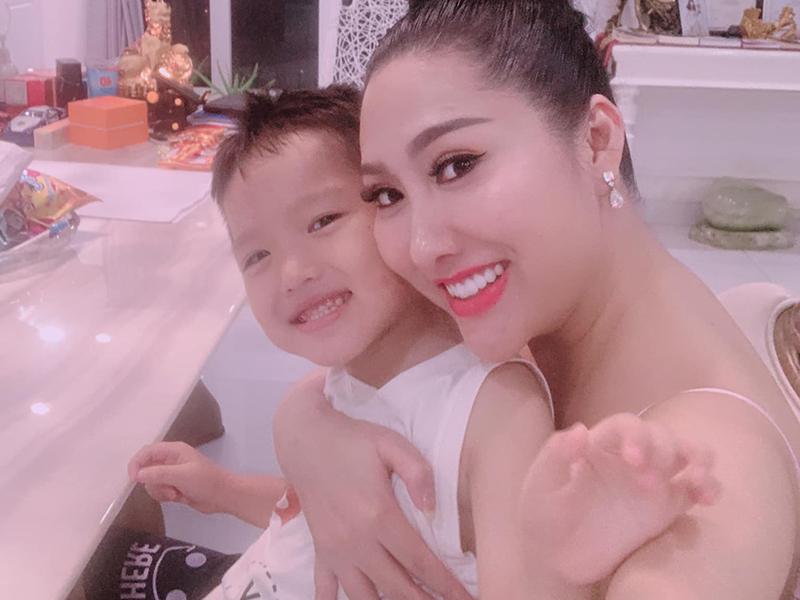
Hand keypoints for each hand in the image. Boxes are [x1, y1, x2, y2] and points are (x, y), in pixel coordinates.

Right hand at [128, 441, 229, 514]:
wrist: (224, 496)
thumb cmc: (205, 481)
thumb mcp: (181, 475)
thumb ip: (158, 474)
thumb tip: (137, 475)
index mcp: (174, 451)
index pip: (147, 452)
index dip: (137, 463)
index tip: (134, 479)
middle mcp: (171, 460)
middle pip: (147, 469)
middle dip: (153, 482)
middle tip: (167, 489)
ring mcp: (173, 474)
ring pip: (152, 483)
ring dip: (160, 491)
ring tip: (175, 494)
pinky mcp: (175, 487)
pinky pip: (159, 491)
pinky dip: (165, 496)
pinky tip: (179, 498)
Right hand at [273, 376, 472, 599]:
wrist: (305, 438)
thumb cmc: (353, 440)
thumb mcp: (390, 444)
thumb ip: (418, 472)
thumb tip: (432, 508)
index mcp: (378, 515)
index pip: (419, 560)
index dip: (444, 583)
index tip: (463, 596)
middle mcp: (356, 540)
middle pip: (397, 586)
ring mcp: (334, 549)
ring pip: (364, 596)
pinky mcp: (320, 550)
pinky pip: (325, 588)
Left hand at [519, 414, 719, 586]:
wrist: (556, 559)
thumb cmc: (543, 517)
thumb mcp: (539, 488)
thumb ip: (555, 457)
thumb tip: (581, 429)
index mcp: (599, 445)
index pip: (626, 425)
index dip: (636, 436)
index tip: (635, 460)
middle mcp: (629, 457)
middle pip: (660, 436)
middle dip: (663, 451)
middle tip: (647, 484)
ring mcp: (651, 480)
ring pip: (687, 454)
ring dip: (698, 459)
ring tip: (696, 481)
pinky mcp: (666, 508)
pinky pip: (695, 490)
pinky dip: (709, 487)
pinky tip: (707, 498)